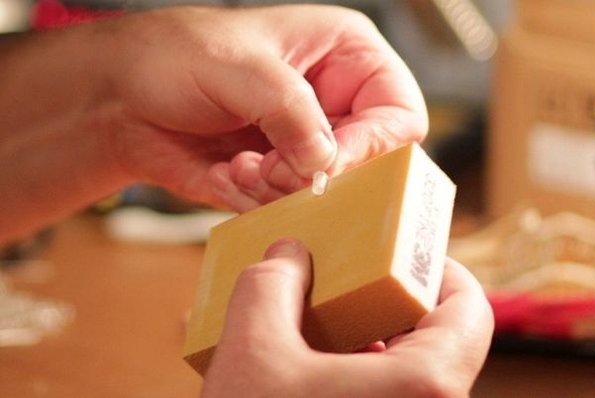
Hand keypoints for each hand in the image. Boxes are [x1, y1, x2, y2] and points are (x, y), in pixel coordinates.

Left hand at [103, 5, 427, 210]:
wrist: (123, 100)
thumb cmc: (176, 58)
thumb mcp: (237, 67)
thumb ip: (289, 111)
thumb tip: (325, 164)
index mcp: (347, 56)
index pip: (399, 115)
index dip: (371, 146)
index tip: (322, 163)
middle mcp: (336, 104)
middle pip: (370, 164)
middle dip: (316, 175)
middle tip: (269, 166)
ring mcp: (308, 144)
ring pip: (331, 195)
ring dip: (280, 190)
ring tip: (238, 164)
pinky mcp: (282, 177)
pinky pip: (293, 209)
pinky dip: (258, 202)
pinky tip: (225, 172)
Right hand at [201, 239, 493, 397]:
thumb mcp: (252, 348)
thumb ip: (271, 283)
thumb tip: (290, 253)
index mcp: (424, 389)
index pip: (471, 311)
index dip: (442, 269)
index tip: (408, 250)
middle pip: (438, 339)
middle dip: (393, 300)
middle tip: (352, 276)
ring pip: (413, 373)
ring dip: (374, 338)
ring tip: (325, 315)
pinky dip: (364, 373)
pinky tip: (316, 364)